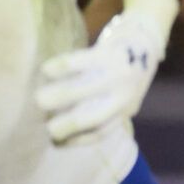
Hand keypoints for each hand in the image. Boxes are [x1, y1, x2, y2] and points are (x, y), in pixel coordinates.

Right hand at [35, 0, 175, 143]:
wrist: (144, 40)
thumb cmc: (121, 73)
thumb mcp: (120, 96)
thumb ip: (98, 109)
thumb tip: (57, 128)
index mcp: (125, 109)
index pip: (101, 132)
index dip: (76, 140)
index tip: (54, 143)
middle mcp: (124, 95)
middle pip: (93, 118)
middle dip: (66, 126)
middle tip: (44, 127)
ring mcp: (118, 74)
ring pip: (84, 90)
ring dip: (59, 96)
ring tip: (39, 99)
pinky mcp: (110, 53)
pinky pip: (81, 61)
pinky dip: (62, 66)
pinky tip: (46, 69)